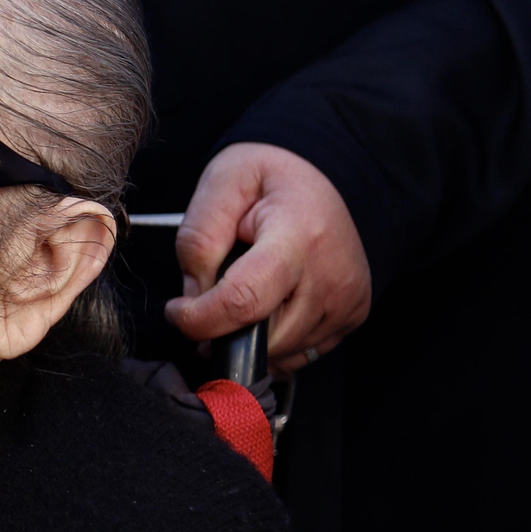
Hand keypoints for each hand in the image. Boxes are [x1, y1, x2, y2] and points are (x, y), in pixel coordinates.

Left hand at [164, 142, 371, 372]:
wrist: (322, 177)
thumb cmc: (269, 178)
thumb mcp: (220, 185)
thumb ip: (198, 239)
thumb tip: (194, 298)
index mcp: (298, 237)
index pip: (243, 302)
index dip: (199, 319)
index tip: (177, 311)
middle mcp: (332, 276)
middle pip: (261, 338)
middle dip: (220, 330)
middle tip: (208, 300)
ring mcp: (348, 301)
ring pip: (279, 353)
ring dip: (246, 338)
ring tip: (241, 293)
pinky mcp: (352, 315)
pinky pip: (300, 354)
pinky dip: (273, 342)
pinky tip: (267, 307)